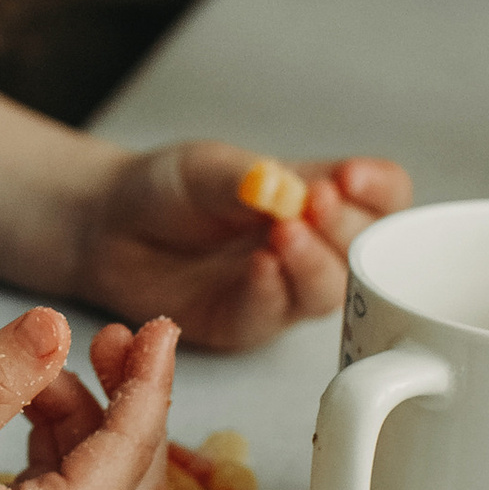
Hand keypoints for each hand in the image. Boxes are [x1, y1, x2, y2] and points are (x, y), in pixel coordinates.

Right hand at [0, 306, 177, 489]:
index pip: (125, 458)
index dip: (148, 386)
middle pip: (133, 478)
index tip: (161, 329)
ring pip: (103, 483)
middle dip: (131, 402)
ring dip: (89, 418)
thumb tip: (57, 324)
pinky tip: (30, 402)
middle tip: (119, 337)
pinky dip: (63, 440)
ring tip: (37, 370)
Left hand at [76, 144, 411, 349]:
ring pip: (326, 290)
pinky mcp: (244, 323)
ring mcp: (281, 289)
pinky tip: (259, 267)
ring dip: (313, 262)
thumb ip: (251, 177)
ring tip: (286, 234)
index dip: (379, 191)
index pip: (382, 197)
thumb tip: (291, 189)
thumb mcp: (209, 166)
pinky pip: (271, 315)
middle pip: (364, 249)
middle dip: (346, 226)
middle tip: (317, 203)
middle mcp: (310, 246)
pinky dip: (270, 291)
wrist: (106, 226)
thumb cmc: (167, 189)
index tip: (353, 179)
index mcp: (317, 197)